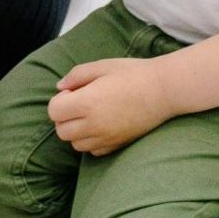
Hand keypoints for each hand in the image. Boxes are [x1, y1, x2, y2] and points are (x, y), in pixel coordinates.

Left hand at [47, 58, 176, 155]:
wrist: (165, 90)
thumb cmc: (133, 74)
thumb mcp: (102, 66)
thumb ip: (76, 75)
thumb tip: (59, 87)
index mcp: (87, 102)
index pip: (54, 111)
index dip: (60, 99)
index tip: (74, 91)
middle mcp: (94, 125)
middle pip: (61, 131)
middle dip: (64, 116)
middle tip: (79, 102)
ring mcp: (106, 138)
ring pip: (75, 144)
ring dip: (76, 130)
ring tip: (91, 114)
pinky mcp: (117, 146)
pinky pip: (93, 151)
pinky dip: (91, 140)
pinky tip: (102, 124)